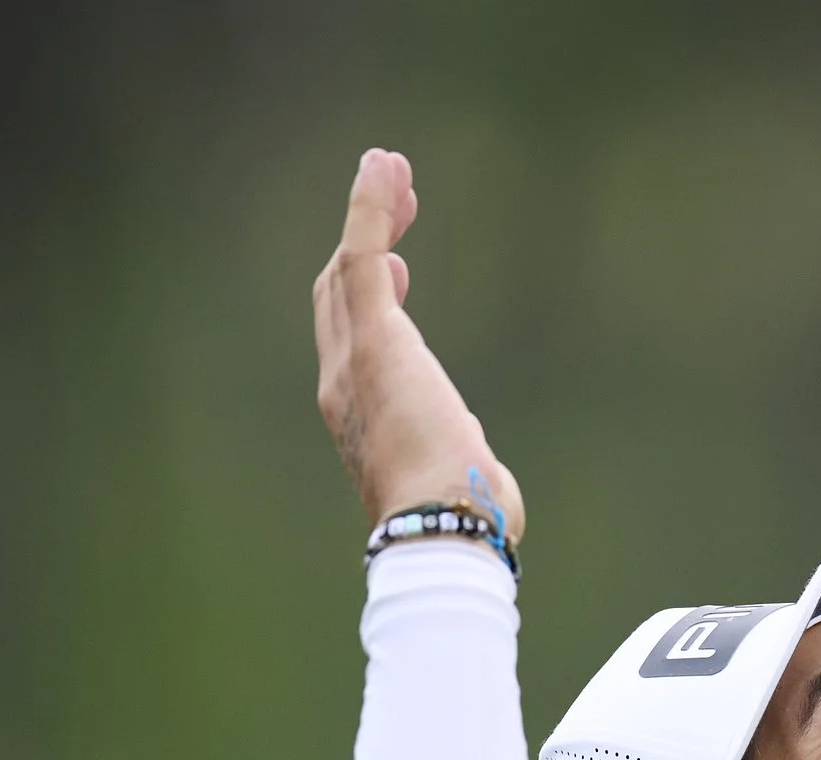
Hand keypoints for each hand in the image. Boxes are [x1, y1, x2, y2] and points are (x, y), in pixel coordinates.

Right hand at [312, 150, 524, 540]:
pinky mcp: (376, 340)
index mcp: (363, 416)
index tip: (398, 261)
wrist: (442, 530)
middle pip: (342, 293)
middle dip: (367, 240)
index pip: (354, 338)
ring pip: (349, 267)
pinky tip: (382, 167)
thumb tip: (478, 456)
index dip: (371, 292)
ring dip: (371, 214)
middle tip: (401, 199)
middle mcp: (344, 382)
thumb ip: (463, 457)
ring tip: (393, 169)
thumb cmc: (464, 525)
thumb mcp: (463, 481)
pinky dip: (369, 209)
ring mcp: (354, 358)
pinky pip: (361, 257)